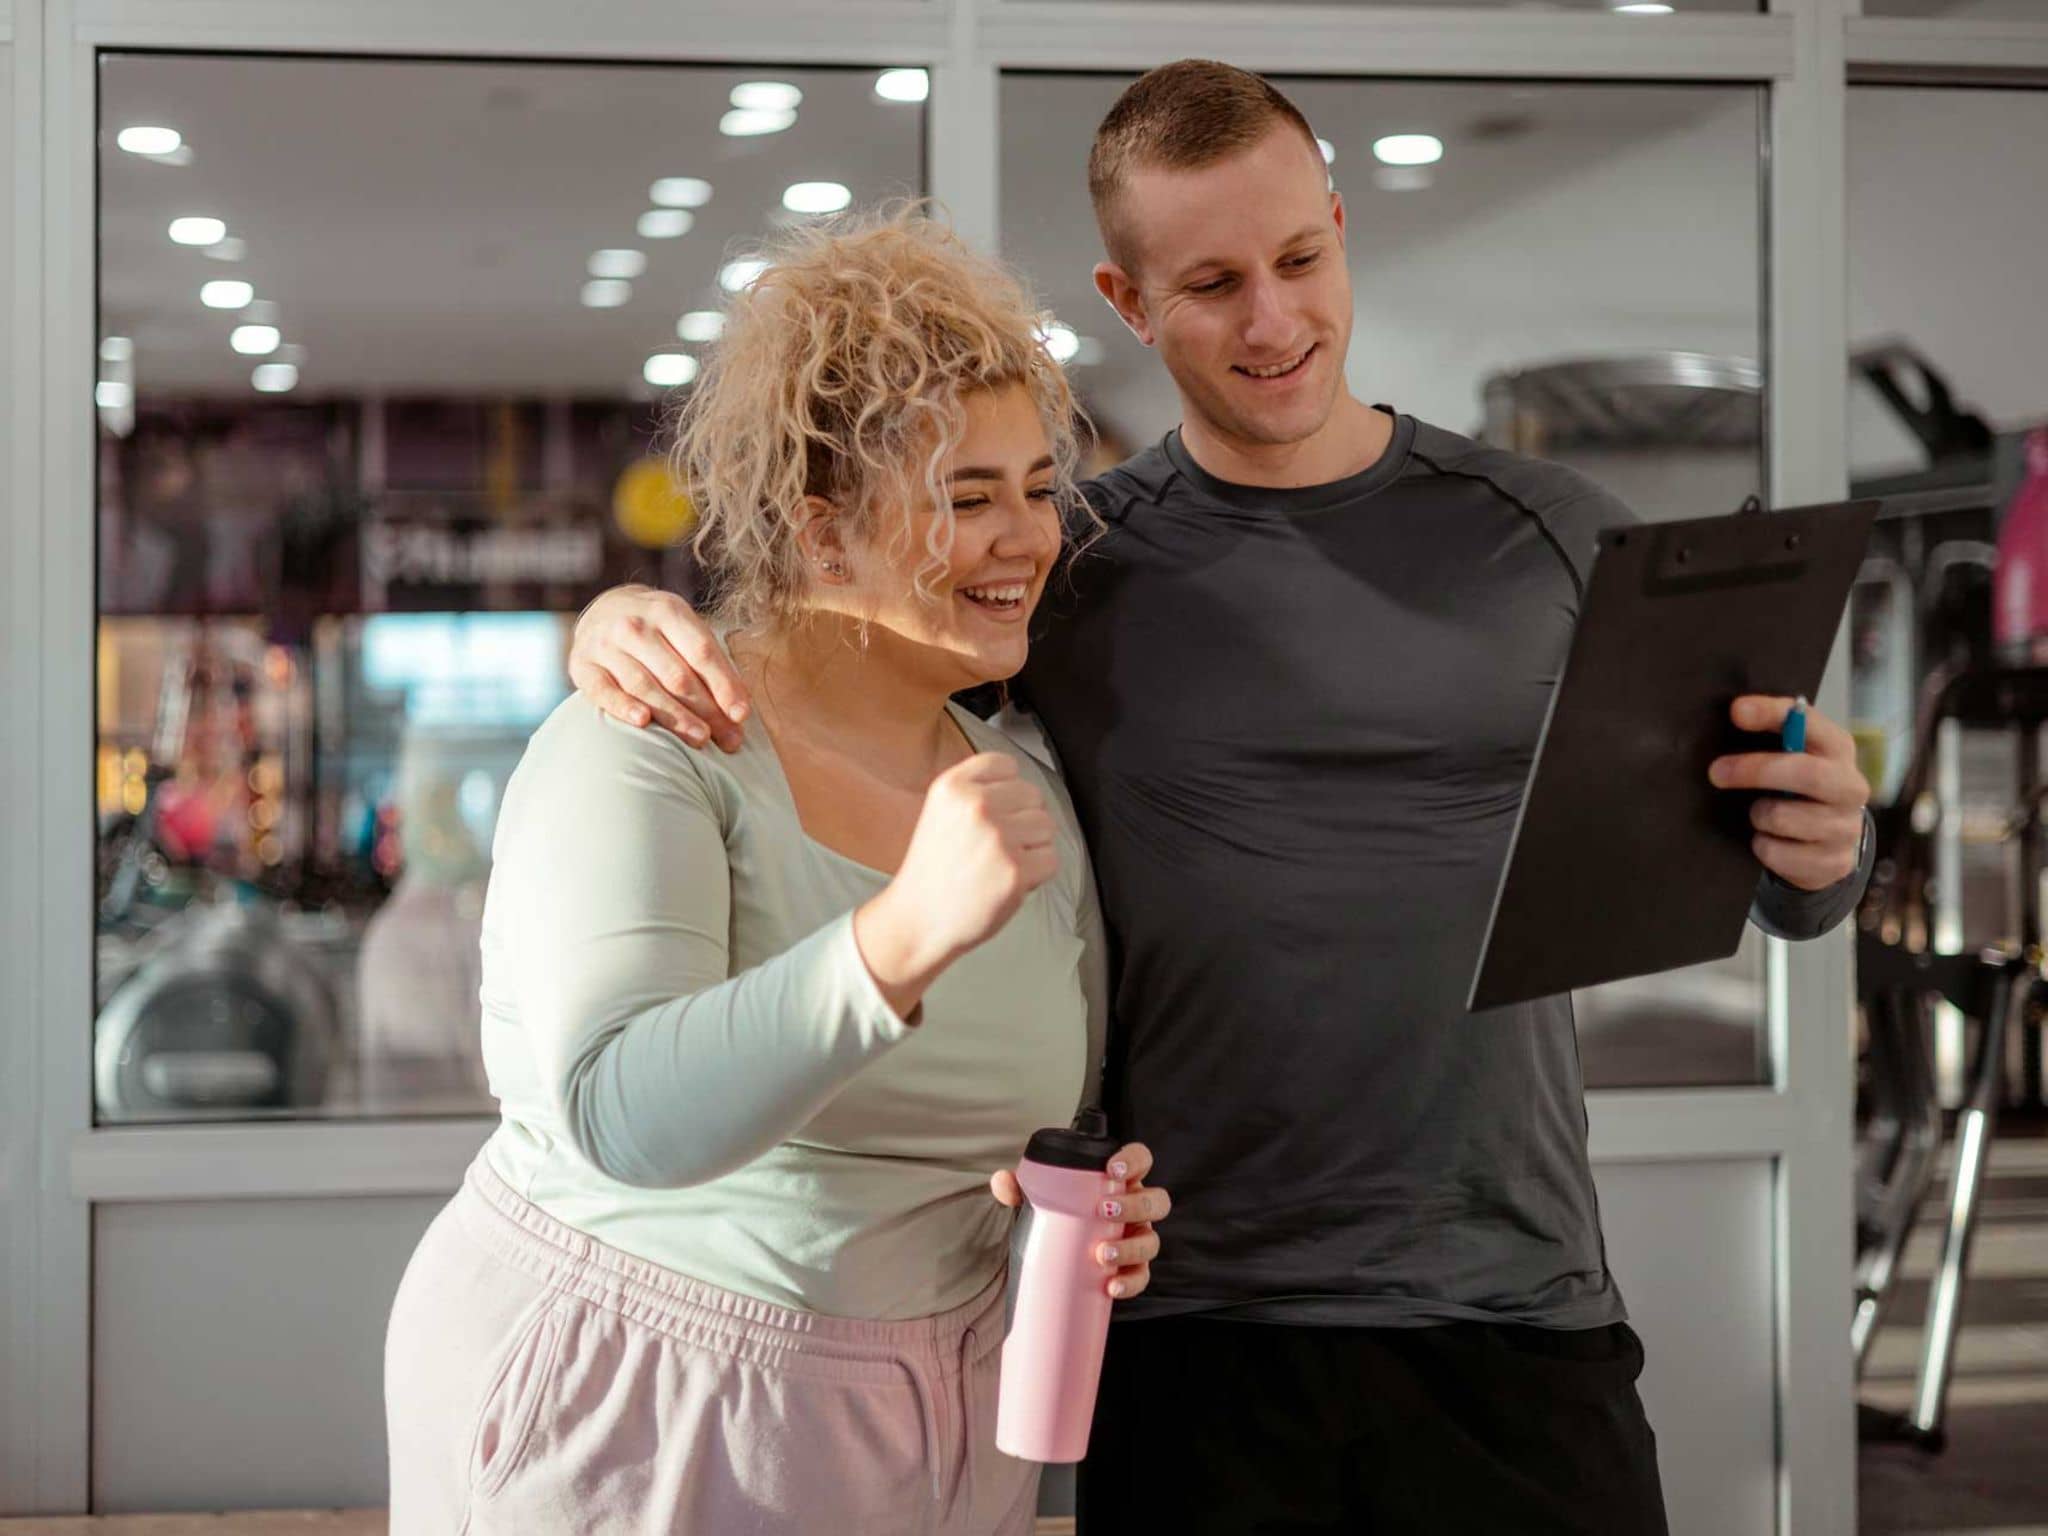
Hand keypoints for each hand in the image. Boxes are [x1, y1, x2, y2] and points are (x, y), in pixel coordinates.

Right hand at [568, 584, 751, 751]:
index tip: (741, 715)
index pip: (702, 653)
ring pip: (644, 685)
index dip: (724, 685)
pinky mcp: (582, 666)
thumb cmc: (660, 631)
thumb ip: (713, 665)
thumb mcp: (686, 632)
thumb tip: (740, 711)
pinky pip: (604, 690)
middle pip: (677, 675)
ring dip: (674, 716)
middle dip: (706, 710)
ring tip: (700, 739)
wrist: (604, 611)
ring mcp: (604, 644)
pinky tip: (643, 722)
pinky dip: (623, 706)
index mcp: (668, 611)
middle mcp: (634, 625)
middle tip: (729, 739)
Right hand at [853, 753, 1057, 1017]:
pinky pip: (1051, 859)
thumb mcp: (941, 812)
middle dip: (1022, 821)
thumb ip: (977, 790)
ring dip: (1032, 847)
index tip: (993, 813)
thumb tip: (1026, 790)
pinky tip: (1007, 882)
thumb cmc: (935, 870)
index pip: (1006, 765)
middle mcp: (976, 805)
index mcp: (953, 786)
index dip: (1007, 791)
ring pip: (1047, 827)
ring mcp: (998, 837)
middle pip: (1033, 796)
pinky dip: (1037, 874)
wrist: (918, 920)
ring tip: (999, 865)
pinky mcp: (1016, 870)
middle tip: (994, 847)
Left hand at [991, 1141, 1168, 1300]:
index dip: (1134, 1160)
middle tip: (1105, 1211)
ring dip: (1130, 1247)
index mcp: (1119, 1182)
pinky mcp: (1133, 1270)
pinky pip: (1141, 1277)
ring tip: (1101, 1254)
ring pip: (1151, 1240)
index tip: (1113, 1169)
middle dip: (1135, 1205)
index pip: (1141, 1160)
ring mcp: (1137, 1239)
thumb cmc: (1056, 1215)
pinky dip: (1130, 1282)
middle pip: (1156, 1201)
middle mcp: (1135, 1209)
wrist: (1055, 1255)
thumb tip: (1002, 1181)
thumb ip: (1018, 1187)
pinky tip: (1111, 1286)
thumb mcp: (1038, 1199)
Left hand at [1708, 695, 1869, 890]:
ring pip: (1782, 817)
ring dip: (1758, 815)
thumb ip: (1776, 735)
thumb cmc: (1800, 789)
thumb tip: (1737, 713)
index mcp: (1838, 749)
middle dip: (1755, 771)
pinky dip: (1763, 846)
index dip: (1772, 714)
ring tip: (1760, 814)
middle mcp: (1850, 786)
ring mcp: (1846, 828)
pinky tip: (1772, 840)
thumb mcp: (1793, 757)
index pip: (1810, 723)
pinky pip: (1777, 853)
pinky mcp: (1834, 863)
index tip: (1737, 711)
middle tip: (1717, 772)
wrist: (1828, 844)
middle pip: (1806, 773)